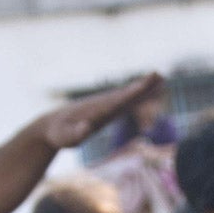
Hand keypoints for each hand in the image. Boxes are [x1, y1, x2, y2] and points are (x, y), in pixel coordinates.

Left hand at [39, 74, 163, 149]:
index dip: (128, 94)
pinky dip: (139, 96)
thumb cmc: (60, 134)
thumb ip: (76, 133)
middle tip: (159, 74)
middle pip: (126, 93)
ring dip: (145, 87)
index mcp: (95, 110)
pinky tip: (149, 92)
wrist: (52, 125)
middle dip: (142, 85)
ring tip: (161, 77)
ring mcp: (106, 105)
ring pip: (129, 95)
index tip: (141, 86)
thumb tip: (85, 128)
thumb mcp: (66, 138)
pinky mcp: (108, 109)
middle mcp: (103, 104)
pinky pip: (127, 101)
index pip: (115, 101)